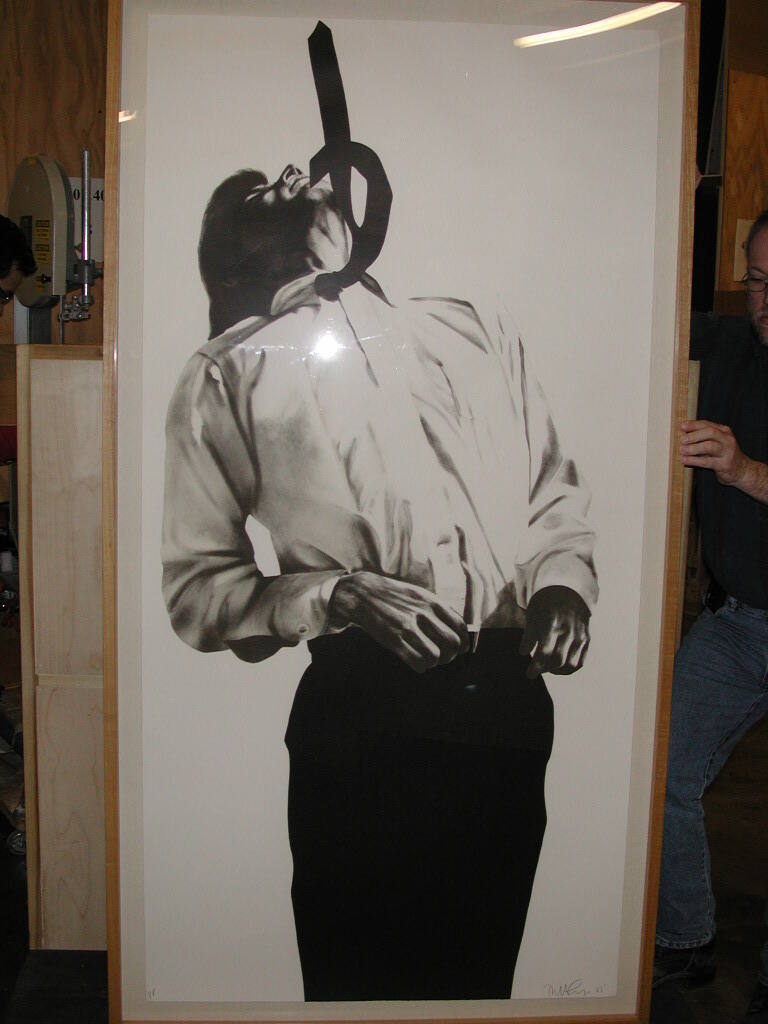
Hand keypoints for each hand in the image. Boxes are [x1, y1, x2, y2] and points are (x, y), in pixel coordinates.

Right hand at [328, 571, 468, 672]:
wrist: (363, 593)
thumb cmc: (394, 596)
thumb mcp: (420, 594)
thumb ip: (439, 609)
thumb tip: (458, 629)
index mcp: (433, 602)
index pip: (460, 627)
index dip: (463, 643)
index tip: (458, 649)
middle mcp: (424, 613)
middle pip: (453, 643)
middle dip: (450, 655)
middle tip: (441, 656)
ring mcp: (408, 626)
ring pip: (436, 656)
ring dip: (434, 662)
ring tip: (426, 658)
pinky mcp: (394, 639)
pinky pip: (417, 662)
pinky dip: (420, 666)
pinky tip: (415, 661)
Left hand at [519, 586, 590, 678]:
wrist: (567, 590)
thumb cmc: (545, 603)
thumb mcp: (532, 615)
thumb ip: (529, 635)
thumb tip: (523, 653)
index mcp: (552, 623)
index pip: (545, 652)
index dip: (536, 666)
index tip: (529, 674)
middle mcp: (568, 631)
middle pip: (557, 660)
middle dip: (544, 670)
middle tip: (535, 671)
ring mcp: (579, 636)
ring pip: (570, 665)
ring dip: (557, 671)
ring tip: (547, 668)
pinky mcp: (586, 639)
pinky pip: (580, 662)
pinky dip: (569, 669)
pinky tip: (558, 668)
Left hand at [680, 419, 750, 486]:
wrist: (742, 471)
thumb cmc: (723, 456)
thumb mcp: (716, 443)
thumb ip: (703, 439)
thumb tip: (682, 436)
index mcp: (724, 431)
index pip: (707, 424)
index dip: (694, 425)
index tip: (682, 426)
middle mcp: (727, 439)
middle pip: (710, 433)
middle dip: (694, 435)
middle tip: (682, 440)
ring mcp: (727, 452)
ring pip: (710, 446)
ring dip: (694, 448)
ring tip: (682, 450)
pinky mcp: (725, 465)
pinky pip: (708, 461)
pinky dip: (695, 461)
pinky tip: (685, 461)